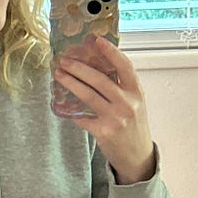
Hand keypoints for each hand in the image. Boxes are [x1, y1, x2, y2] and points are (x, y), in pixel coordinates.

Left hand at [52, 37, 155, 180]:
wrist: (138, 156)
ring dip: (71, 83)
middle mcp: (128, 104)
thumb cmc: (134, 126)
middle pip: (100, 80)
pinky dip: (73, 111)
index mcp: (137, 92)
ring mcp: (116, 118)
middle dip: (79, 68)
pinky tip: (64, 105)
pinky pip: (83, 117)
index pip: (124, 66)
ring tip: (59, 75)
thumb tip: (98, 64)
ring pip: (88, 95)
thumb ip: (121, 86)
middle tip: (65, 60)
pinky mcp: (104, 132)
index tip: (96, 41)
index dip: (110, 52)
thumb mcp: (135, 103)